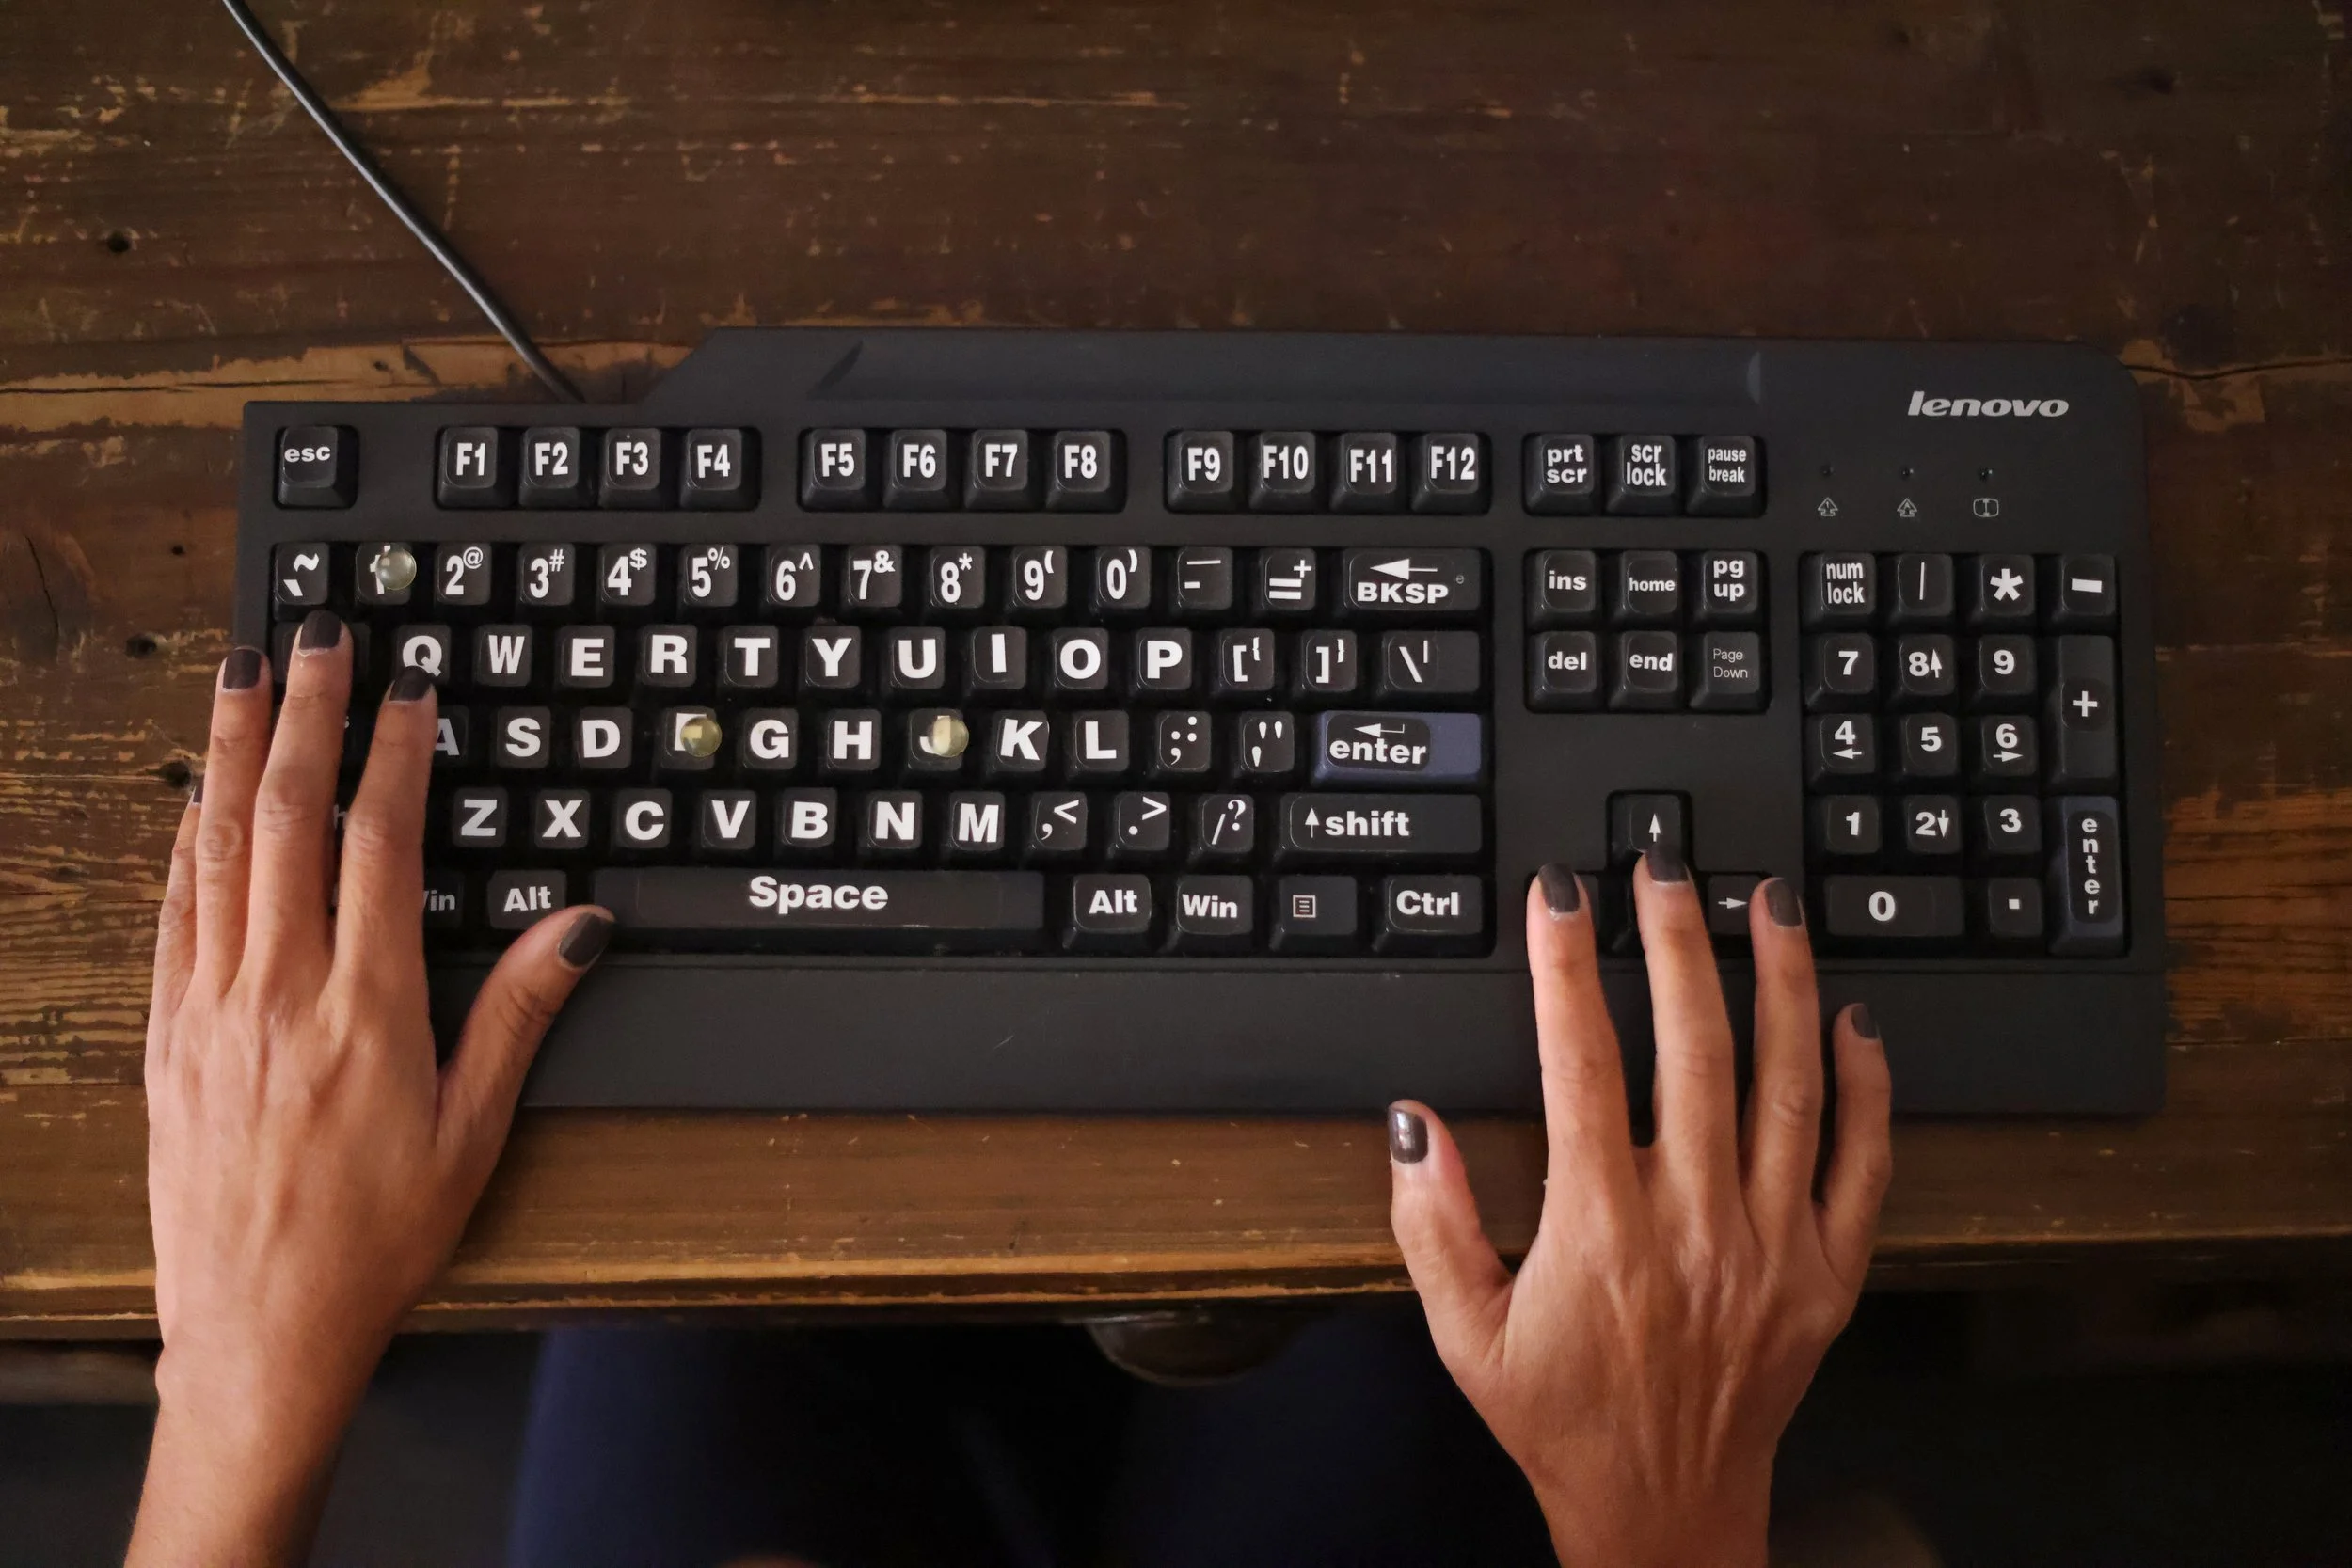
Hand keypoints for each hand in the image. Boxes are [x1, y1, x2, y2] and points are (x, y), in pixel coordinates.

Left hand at [131, 615, 610, 1566]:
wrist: (259, 1330)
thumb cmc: (375, 1238)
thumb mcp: (474, 1132)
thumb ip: (519, 1013)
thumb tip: (578, 924)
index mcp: (364, 1009)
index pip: (377, 844)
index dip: (394, 755)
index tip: (409, 692)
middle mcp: (276, 992)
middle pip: (285, 818)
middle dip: (302, 715)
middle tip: (315, 637)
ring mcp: (208, 1009)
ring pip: (214, 849)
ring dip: (228, 751)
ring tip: (240, 676)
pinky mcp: (166, 1036)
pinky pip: (172, 912)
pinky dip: (183, 841)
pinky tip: (193, 797)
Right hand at [1387, 855, 1890, 1567]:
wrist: (1663, 1512)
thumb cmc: (1562, 1419)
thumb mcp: (1462, 1333)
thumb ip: (1430, 1221)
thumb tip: (1412, 1120)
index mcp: (1600, 1229)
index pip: (1583, 1062)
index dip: (1567, 966)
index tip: (1561, 897)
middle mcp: (1696, 1222)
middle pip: (1695, 1045)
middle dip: (1678, 939)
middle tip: (1666, 867)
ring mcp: (1774, 1244)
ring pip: (1789, 1082)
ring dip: (1780, 980)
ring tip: (1767, 902)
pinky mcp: (1829, 1273)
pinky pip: (1865, 1162)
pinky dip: (1867, 1085)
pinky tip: (1853, 1021)